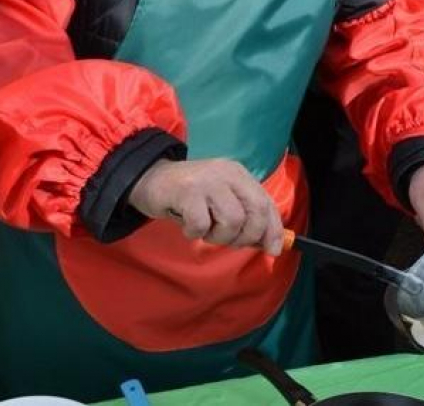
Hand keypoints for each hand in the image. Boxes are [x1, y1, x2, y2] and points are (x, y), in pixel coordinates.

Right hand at [127, 158, 284, 254]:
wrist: (150, 179)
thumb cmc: (189, 197)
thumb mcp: (221, 200)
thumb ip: (245, 217)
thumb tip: (271, 245)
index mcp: (239, 174)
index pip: (266, 202)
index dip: (273, 229)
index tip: (272, 250)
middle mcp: (227, 173)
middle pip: (255, 212)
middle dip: (246, 236)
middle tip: (226, 239)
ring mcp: (208, 180)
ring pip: (233, 220)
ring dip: (219, 236)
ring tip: (204, 230)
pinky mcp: (188, 191)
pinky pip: (202, 225)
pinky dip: (195, 233)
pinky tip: (187, 225)